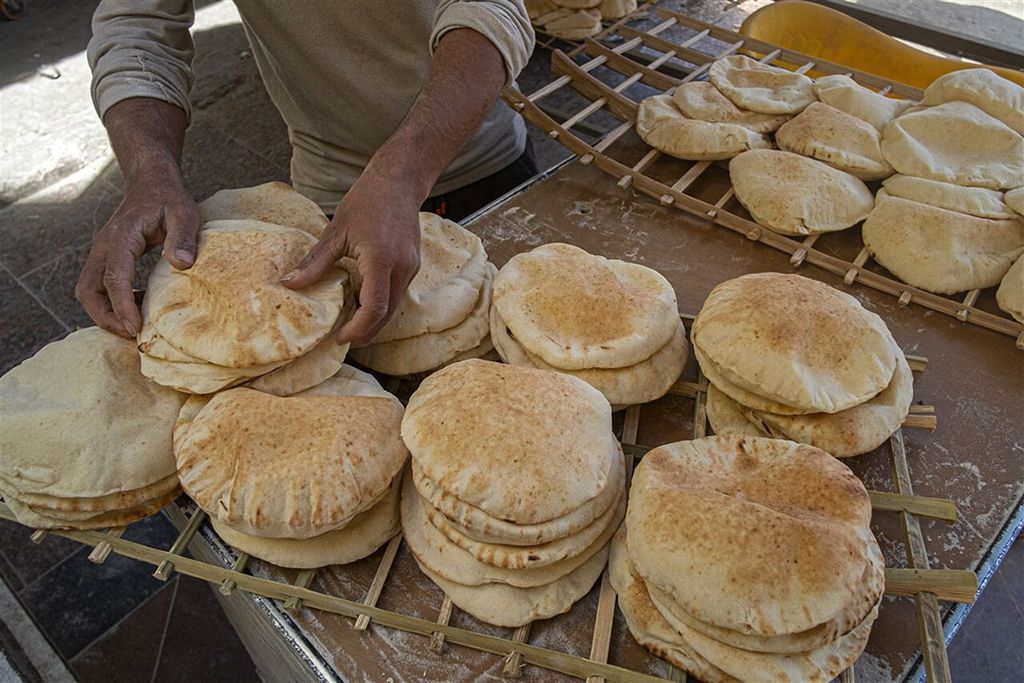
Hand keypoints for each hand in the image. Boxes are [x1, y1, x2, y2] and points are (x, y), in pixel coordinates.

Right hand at [76, 175, 199, 337]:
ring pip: (89, 290)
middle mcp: (104, 246)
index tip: (136, 328)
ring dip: (105, 312)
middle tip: (132, 334)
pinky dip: (112, 302)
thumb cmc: (169, 198)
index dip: (122, 307)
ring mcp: (102, 252)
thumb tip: (181, 265)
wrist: (151, 182)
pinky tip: (139, 306)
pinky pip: (99, 286)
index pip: (114, 278)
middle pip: (88, 290)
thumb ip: (184, 238)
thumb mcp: (184, 214)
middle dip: (105, 317)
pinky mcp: (107, 257)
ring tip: (135, 326)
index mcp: (122, 237)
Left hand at [281, 175, 420, 346]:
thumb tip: (289, 284)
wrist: (398, 182)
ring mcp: (411, 267)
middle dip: (365, 332)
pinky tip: (362, 301)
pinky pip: (396, 294)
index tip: (340, 337)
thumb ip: (315, 262)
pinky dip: (381, 304)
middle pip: (386, 315)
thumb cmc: (366, 201)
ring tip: (350, 324)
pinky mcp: (412, 265)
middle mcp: (401, 267)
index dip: (357, 328)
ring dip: (373, 319)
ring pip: (394, 307)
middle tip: (343, 339)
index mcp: (380, 259)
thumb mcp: (336, 231)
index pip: (374, 308)